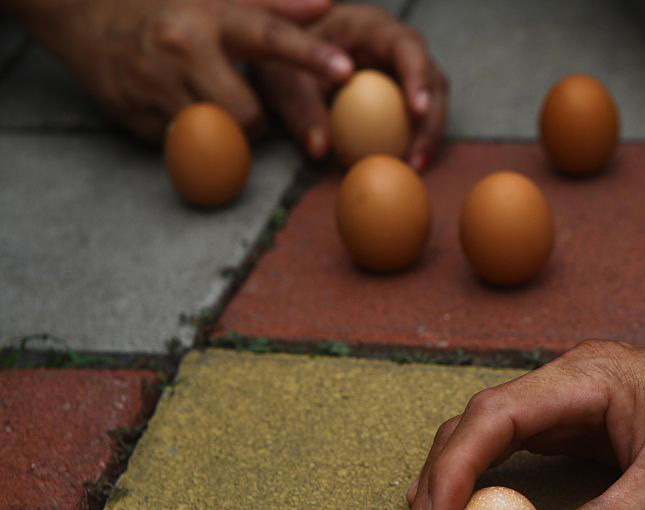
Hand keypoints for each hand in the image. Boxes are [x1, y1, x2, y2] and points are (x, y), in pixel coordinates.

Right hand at [16, 0, 352, 140]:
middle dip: (253, 121)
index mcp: (210, 15)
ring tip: (204, 104)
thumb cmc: (167, 7)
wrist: (84, 14)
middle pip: (246, 112)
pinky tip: (170, 108)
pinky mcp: (134, 115)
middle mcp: (182, 48)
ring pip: (215, 136)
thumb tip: (325, 3)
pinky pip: (181, 146)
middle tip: (236, 101)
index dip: (310, 54)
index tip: (346, 68)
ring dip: (222, 133)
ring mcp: (154, 84)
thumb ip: (273, 5)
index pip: (269, 35)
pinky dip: (186, 136)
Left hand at [252, 5, 447, 168]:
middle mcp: (393, 43)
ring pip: (432, 97)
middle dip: (430, 118)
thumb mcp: (284, 80)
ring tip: (414, 166)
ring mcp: (399, 67)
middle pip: (431, 75)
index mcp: (368, 26)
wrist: (281, 54)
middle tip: (416, 157)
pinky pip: (418, 113)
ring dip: (428, 133)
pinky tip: (407, 162)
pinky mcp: (399, 89)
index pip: (407, 46)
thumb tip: (320, 149)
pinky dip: (416, 137)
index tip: (418, 110)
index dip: (418, 76)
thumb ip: (301, 109)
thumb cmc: (282, 56)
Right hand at [405, 340, 644, 509]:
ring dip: (447, 488)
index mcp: (587, 379)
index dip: (455, 467)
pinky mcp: (568, 424)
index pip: (497, 415)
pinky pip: (506, 451)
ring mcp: (562, 401)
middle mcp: (564, 382)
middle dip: (437, 487)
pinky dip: (476, 484)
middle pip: (473, 426)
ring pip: (481, 437)